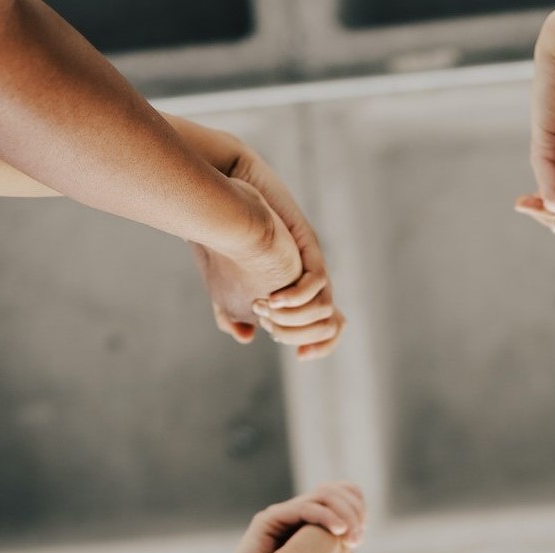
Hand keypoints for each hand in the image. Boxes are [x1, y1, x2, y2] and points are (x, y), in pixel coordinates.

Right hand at [171, 117, 345, 359]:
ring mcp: (310, 262)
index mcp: (293, 290)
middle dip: (313, 339)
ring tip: (266, 312)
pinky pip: (319, 283)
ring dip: (298, 321)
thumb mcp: (226, 283)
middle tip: (287, 343)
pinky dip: (298, 299)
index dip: (319, 346)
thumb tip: (247, 337)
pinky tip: (270, 301)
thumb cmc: (221, 236)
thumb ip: (235, 311)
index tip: (301, 358)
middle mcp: (309, 278)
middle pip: (333, 322)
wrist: (227, 193)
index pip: (323, 328)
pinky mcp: (309, 246)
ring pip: (328, 307)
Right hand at [232, 482, 367, 552]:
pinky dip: (327, 517)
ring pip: (324, 496)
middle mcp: (294, 519)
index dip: (356, 508)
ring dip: (345, 515)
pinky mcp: (269, 519)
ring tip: (351, 539)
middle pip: (335, 492)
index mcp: (306, 531)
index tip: (361, 537)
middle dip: (353, 512)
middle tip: (358, 540)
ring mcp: (282, 518)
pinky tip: (339, 532)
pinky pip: (305, 508)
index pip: (339, 496)